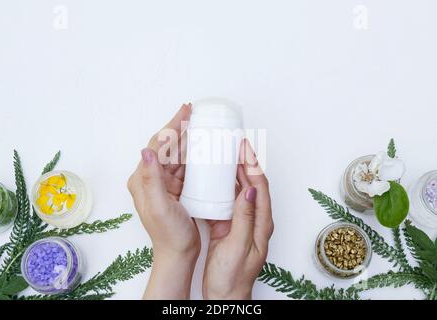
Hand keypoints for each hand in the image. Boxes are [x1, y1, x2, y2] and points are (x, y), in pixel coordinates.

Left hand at [128, 104, 199, 298]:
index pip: (158, 145)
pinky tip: (205, 149)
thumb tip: (147, 151)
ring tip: (202, 126)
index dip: (172, 126)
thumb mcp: (158, 207)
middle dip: (181, 128)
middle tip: (196, 113)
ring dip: (189, 140)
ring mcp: (165, 184)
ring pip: (178, 154)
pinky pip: (186, 166)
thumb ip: (151, 179)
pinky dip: (195, 156)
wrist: (178, 254)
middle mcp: (152, 179)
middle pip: (168, 146)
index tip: (185, 111)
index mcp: (144, 180)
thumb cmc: (168, 235)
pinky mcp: (177, 189)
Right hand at [203, 139, 273, 299]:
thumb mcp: (238, 246)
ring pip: (240, 189)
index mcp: (261, 223)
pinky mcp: (229, 225)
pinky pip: (228, 199)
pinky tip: (215, 179)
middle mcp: (254, 219)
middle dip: (245, 162)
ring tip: (226, 155)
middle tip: (235, 145)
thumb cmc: (233, 277)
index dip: (253, 165)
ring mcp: (242, 222)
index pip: (260, 186)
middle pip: (252, 184)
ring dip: (235, 171)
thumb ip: (244, 218)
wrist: (225, 295)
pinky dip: (223, 185)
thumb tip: (248, 190)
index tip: (245, 148)